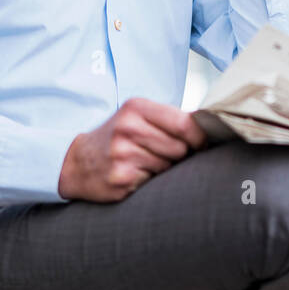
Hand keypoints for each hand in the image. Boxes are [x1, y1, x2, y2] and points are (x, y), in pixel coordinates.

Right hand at [57, 97, 207, 202]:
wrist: (77, 162)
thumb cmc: (117, 138)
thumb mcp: (136, 117)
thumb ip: (169, 119)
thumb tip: (210, 128)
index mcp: (136, 108)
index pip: (185, 124)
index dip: (199, 137)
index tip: (199, 144)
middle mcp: (129, 128)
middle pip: (180, 148)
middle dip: (180, 155)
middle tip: (164, 154)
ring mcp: (124, 154)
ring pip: (168, 167)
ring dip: (164, 169)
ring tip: (145, 163)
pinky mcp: (121, 179)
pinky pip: (154, 182)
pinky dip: (150, 181)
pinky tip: (135, 174)